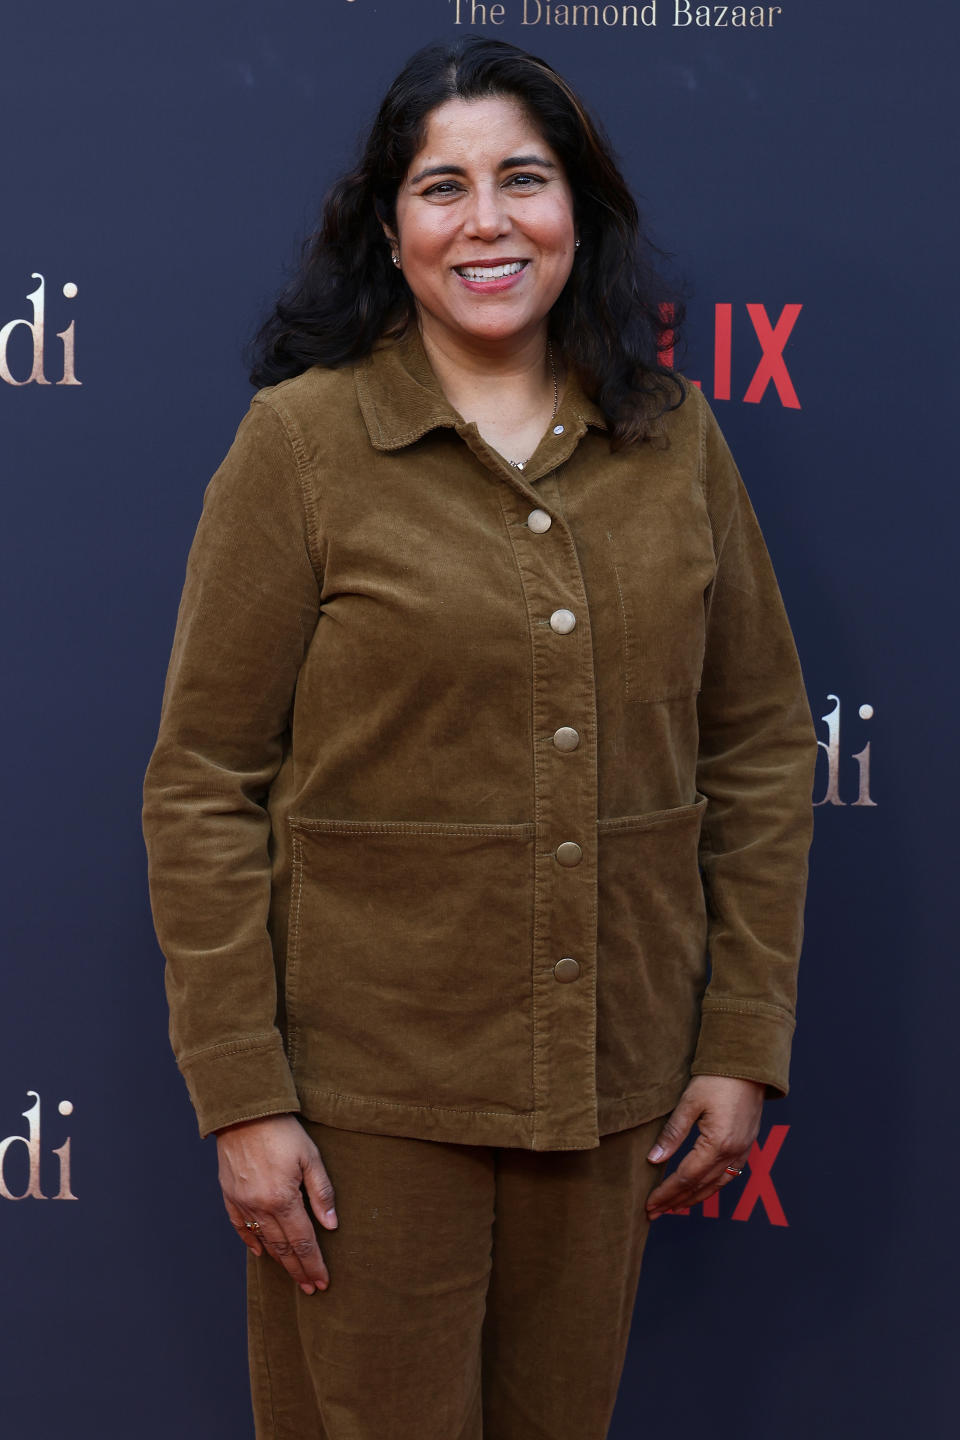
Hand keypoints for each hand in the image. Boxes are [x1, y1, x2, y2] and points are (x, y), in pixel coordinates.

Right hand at [215, 1113, 337, 1293]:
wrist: (243, 1110)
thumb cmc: (281, 1130)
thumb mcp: (310, 1156)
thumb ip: (321, 1192)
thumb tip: (331, 1225)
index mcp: (282, 1199)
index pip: (303, 1241)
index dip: (314, 1263)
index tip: (322, 1281)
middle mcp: (260, 1206)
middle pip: (283, 1247)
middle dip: (298, 1269)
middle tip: (310, 1288)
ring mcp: (242, 1202)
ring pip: (263, 1240)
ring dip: (279, 1260)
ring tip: (292, 1274)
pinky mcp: (229, 1193)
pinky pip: (240, 1225)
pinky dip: (251, 1241)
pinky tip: (262, 1252)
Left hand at [645, 1075, 763, 1219]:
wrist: (749, 1065)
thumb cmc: (717, 1079)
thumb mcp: (689, 1102)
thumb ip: (673, 1133)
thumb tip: (654, 1160)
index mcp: (717, 1143)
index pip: (686, 1177)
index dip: (666, 1192)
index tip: (648, 1203)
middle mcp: (733, 1152)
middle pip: (700, 1186)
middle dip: (676, 1201)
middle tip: (654, 1213)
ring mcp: (743, 1150)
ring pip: (716, 1185)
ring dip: (694, 1199)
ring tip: (674, 1208)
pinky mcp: (747, 1145)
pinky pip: (730, 1175)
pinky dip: (712, 1187)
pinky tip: (701, 1190)